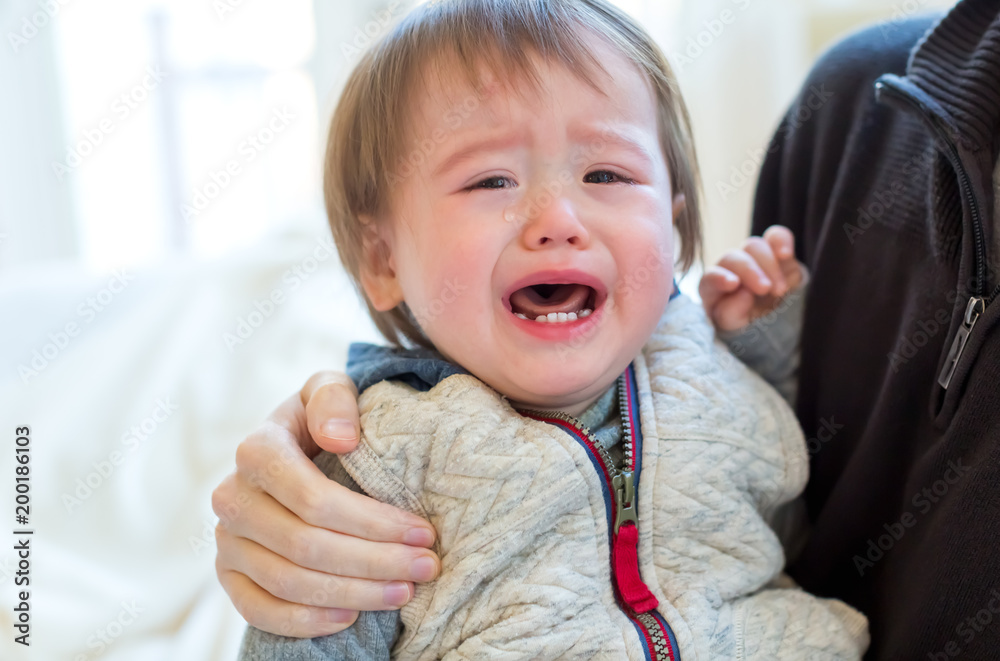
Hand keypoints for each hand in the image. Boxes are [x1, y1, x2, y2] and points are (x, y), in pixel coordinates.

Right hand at [212, 372, 440, 636]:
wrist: (293, 449)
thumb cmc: (324, 420)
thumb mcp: (330, 390)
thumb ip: (334, 398)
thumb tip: (340, 438)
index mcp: (257, 450)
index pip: (314, 499)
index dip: (372, 521)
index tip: (423, 530)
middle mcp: (232, 497)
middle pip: (306, 546)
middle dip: (375, 561)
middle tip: (426, 566)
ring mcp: (227, 540)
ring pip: (289, 582)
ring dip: (354, 593)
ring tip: (404, 592)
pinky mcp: (229, 575)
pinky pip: (260, 611)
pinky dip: (306, 621)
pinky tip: (352, 616)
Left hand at [699, 225, 805, 331]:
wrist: (782, 332)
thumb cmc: (750, 334)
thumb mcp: (736, 332)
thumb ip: (731, 314)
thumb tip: (742, 292)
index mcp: (714, 289)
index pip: (709, 277)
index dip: (719, 277)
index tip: (733, 284)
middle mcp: (731, 270)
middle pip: (732, 257)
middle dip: (749, 271)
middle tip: (766, 289)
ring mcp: (755, 261)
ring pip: (754, 246)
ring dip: (768, 264)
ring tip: (780, 290)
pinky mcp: (779, 257)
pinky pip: (777, 238)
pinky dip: (781, 241)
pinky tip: (785, 254)